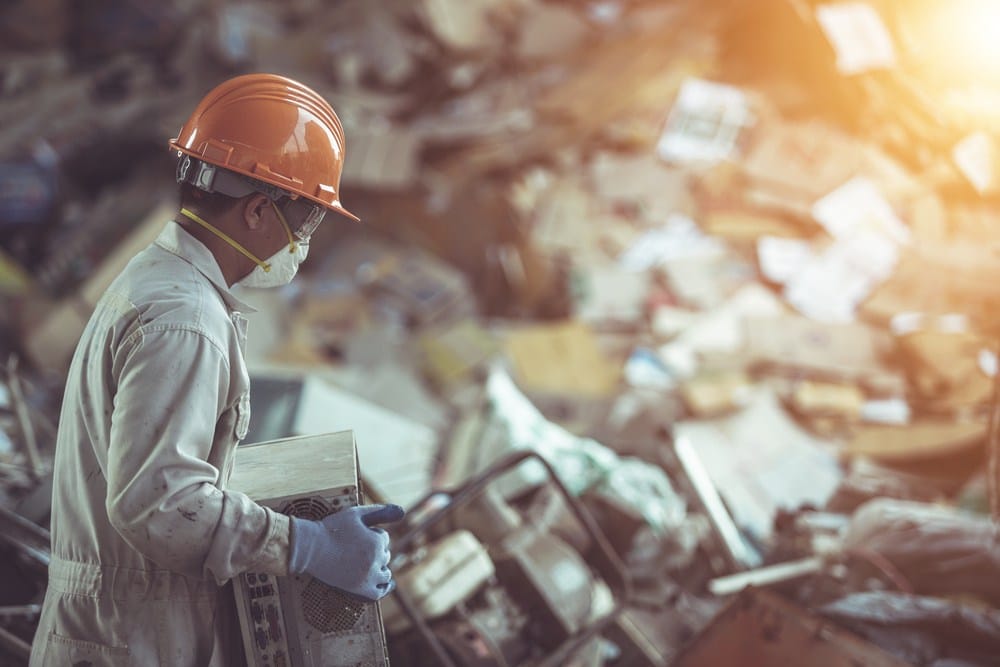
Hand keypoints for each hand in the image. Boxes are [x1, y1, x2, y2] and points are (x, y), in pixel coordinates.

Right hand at [288, 503, 404, 600]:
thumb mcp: (356, 513)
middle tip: (358, 550)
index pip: (384, 539)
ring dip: (379, 568)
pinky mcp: (359, 589)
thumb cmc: (331, 528)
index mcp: (376, 542)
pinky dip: (383, 588)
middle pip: (385, 556)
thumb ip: (380, 511)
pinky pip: (379, 592)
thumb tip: (402, 511)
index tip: (359, 537)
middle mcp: (375, 560)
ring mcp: (368, 576)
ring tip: (366, 564)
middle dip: (375, 551)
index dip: (372, 535)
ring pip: (385, 574)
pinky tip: (384, 585)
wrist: (310, 547)